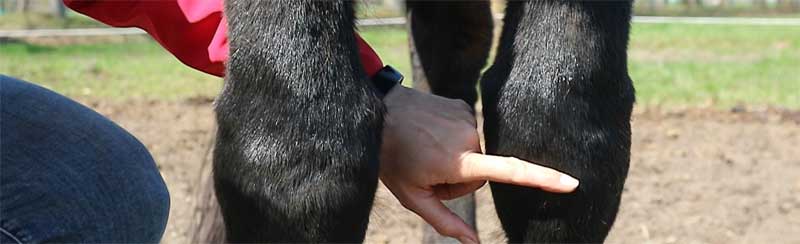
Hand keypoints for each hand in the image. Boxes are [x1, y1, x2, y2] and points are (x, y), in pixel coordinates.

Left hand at [379, 86, 579, 242]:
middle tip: (427, 167)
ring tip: (425, 149)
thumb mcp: (413, 196)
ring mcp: (468, 117)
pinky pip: (467, 132)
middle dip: (459, 177)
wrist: (377, 111)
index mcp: (459, 162)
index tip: (572, 183)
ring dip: (454, 157)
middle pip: (479, 173)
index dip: (543, 179)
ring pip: (474, 153)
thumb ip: (445, 222)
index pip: (510, 172)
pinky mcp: (465, 104)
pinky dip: (451, 138)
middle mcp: (470, 137)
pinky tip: (430, 133)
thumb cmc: (392, 158)